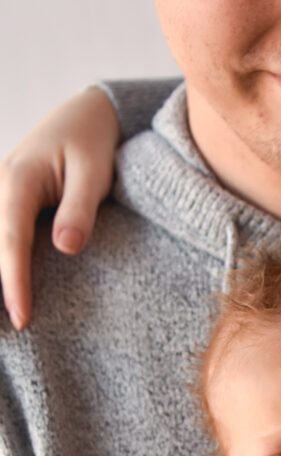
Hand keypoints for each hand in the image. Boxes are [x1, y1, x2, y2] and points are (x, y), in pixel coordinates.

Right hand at [0, 86, 118, 328]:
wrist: (86, 116)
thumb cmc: (93, 143)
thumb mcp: (94, 173)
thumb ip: (80, 210)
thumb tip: (64, 248)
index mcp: (18, 182)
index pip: (11, 241)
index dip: (14, 283)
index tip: (22, 318)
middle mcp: (0, 190)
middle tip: (5, 337)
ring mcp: (0, 199)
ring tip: (5, 330)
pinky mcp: (8, 208)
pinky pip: (2, 241)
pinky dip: (2, 266)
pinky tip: (5, 298)